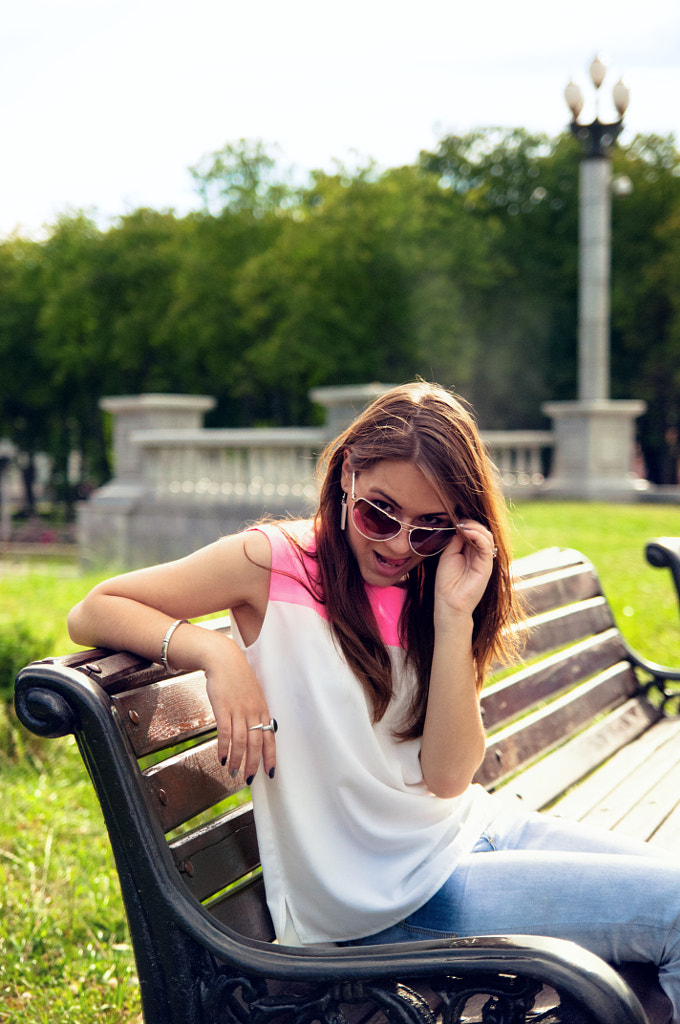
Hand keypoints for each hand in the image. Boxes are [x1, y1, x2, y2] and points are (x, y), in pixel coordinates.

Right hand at [204, 647, 275, 782]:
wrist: (224, 659)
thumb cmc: (238, 677)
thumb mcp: (254, 693)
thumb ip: (257, 711)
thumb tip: (260, 729)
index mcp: (262, 708)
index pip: (270, 737)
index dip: (270, 756)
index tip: (270, 772)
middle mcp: (253, 711)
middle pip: (256, 743)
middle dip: (253, 764)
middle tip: (249, 778)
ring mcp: (238, 710)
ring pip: (241, 741)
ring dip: (238, 760)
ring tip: (234, 772)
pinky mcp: (223, 708)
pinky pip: (225, 733)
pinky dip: (224, 747)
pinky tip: (222, 758)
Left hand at [433, 519, 495, 622]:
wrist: (449, 602)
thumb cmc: (446, 582)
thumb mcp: (448, 555)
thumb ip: (456, 541)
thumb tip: (461, 525)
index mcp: (469, 551)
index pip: (473, 531)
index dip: (466, 522)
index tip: (454, 518)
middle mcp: (478, 554)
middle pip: (481, 531)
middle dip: (471, 522)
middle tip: (459, 521)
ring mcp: (484, 559)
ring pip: (486, 535)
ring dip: (474, 527)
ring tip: (462, 526)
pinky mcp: (487, 565)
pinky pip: (487, 546)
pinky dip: (478, 536)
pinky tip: (467, 532)